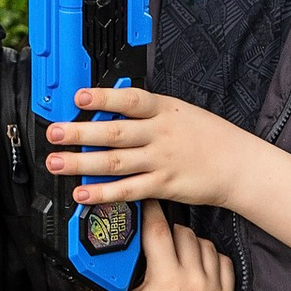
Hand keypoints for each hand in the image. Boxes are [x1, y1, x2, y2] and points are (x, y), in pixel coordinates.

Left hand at [44, 83, 257, 214]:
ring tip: (57, 163)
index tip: (79, 97)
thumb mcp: (178, 110)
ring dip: (83, 164)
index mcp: (164, 110)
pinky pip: (129, 190)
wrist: (236, 163)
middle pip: (114, 133)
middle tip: (54, 133)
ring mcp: (161, 161)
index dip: (104, 98)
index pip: (130, 101)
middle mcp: (160, 134)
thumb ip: (146, 110)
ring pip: (116, 162)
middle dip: (80, 133)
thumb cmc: (206, 135)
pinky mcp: (163, 185)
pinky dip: (104, 192)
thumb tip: (108, 107)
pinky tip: (84, 193)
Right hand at [84, 202, 236, 290]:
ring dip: (188, 242)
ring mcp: (214, 290)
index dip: (150, 211)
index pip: (158, 231)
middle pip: (182, 233)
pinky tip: (195, 263)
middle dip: (166, 229)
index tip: (145, 202)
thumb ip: (108, 279)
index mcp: (165, 281)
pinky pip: (222, 261)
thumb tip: (96, 254)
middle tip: (155, 231)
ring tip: (173, 249)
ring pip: (203, 245)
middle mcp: (194, 282)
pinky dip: (208, 257)